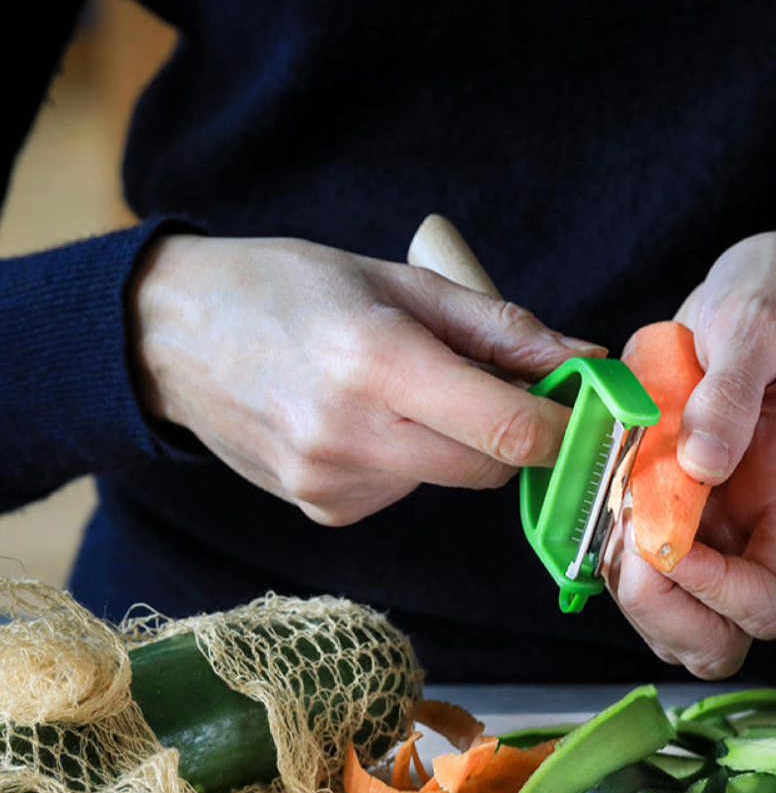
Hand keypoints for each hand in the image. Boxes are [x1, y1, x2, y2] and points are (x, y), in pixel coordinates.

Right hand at [130, 234, 603, 524]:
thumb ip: (501, 328)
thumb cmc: (288, 289)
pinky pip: (407, 490)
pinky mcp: (324, 510)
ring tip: (399, 385)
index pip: (508, 429)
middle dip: (513, 432)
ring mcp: (332, 484)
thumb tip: (585, 361)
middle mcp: (351, 435)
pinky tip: (364, 418)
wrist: (173, 336)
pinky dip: (411, 458)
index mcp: (376, 361)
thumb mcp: (399, 281)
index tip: (585, 407)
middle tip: (494, 381)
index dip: (564, 426)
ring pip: (450, 478)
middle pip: (491, 467)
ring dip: (455, 440)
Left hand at [605, 222, 775, 678]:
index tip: (668, 535)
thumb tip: (701, 461)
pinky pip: (638, 570)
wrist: (762, 300)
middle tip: (628, 536)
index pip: (770, 601)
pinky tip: (602, 497)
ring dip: (630, 589)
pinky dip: (608, 555)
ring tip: (612, 512)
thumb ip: (733, 390)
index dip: (718, 592)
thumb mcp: (758, 325)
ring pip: (674, 619)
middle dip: (664, 612)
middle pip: (721, 638)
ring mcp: (711, 527)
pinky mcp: (670, 510)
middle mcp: (752, 529)